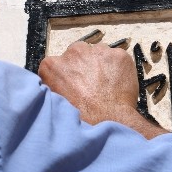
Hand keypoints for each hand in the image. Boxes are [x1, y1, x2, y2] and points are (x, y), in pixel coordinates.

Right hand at [38, 41, 166, 138]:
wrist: (108, 120)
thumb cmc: (83, 117)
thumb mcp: (56, 101)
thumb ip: (54, 85)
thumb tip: (59, 83)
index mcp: (52, 65)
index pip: (58, 62)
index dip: (68, 73)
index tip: (74, 82)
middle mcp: (73, 52)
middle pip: (79, 53)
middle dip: (84, 64)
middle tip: (91, 84)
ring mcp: (97, 51)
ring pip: (99, 53)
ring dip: (101, 65)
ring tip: (106, 85)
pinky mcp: (117, 55)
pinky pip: (117, 58)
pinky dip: (118, 68)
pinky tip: (118, 84)